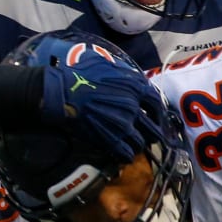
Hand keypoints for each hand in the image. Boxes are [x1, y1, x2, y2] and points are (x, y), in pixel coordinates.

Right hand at [39, 56, 154, 162]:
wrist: (63, 93)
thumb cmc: (81, 76)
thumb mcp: (107, 64)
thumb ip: (123, 73)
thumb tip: (129, 76)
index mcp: (136, 88)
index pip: (157, 104)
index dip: (158, 114)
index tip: (156, 118)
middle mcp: (134, 107)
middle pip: (154, 128)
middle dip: (152, 134)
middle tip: (148, 136)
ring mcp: (123, 125)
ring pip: (141, 143)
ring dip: (138, 145)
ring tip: (133, 146)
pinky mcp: (111, 140)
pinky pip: (127, 154)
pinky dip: (127, 156)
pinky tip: (123, 155)